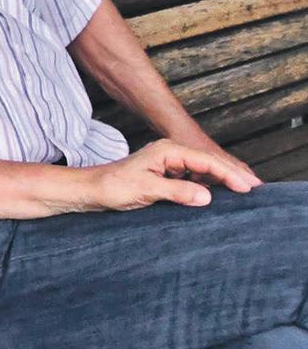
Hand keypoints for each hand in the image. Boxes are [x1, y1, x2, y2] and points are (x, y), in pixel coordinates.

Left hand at [85, 139, 258, 211]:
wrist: (92, 190)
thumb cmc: (113, 187)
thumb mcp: (146, 190)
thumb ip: (177, 192)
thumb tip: (208, 197)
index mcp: (167, 150)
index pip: (205, 161)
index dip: (228, 174)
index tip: (247, 188)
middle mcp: (170, 153)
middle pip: (208, 163)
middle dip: (231, 176)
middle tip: (255, 190)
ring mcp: (167, 164)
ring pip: (202, 171)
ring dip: (220, 181)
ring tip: (243, 194)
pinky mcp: (164, 176)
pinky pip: (192, 180)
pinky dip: (206, 187)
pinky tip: (216, 198)